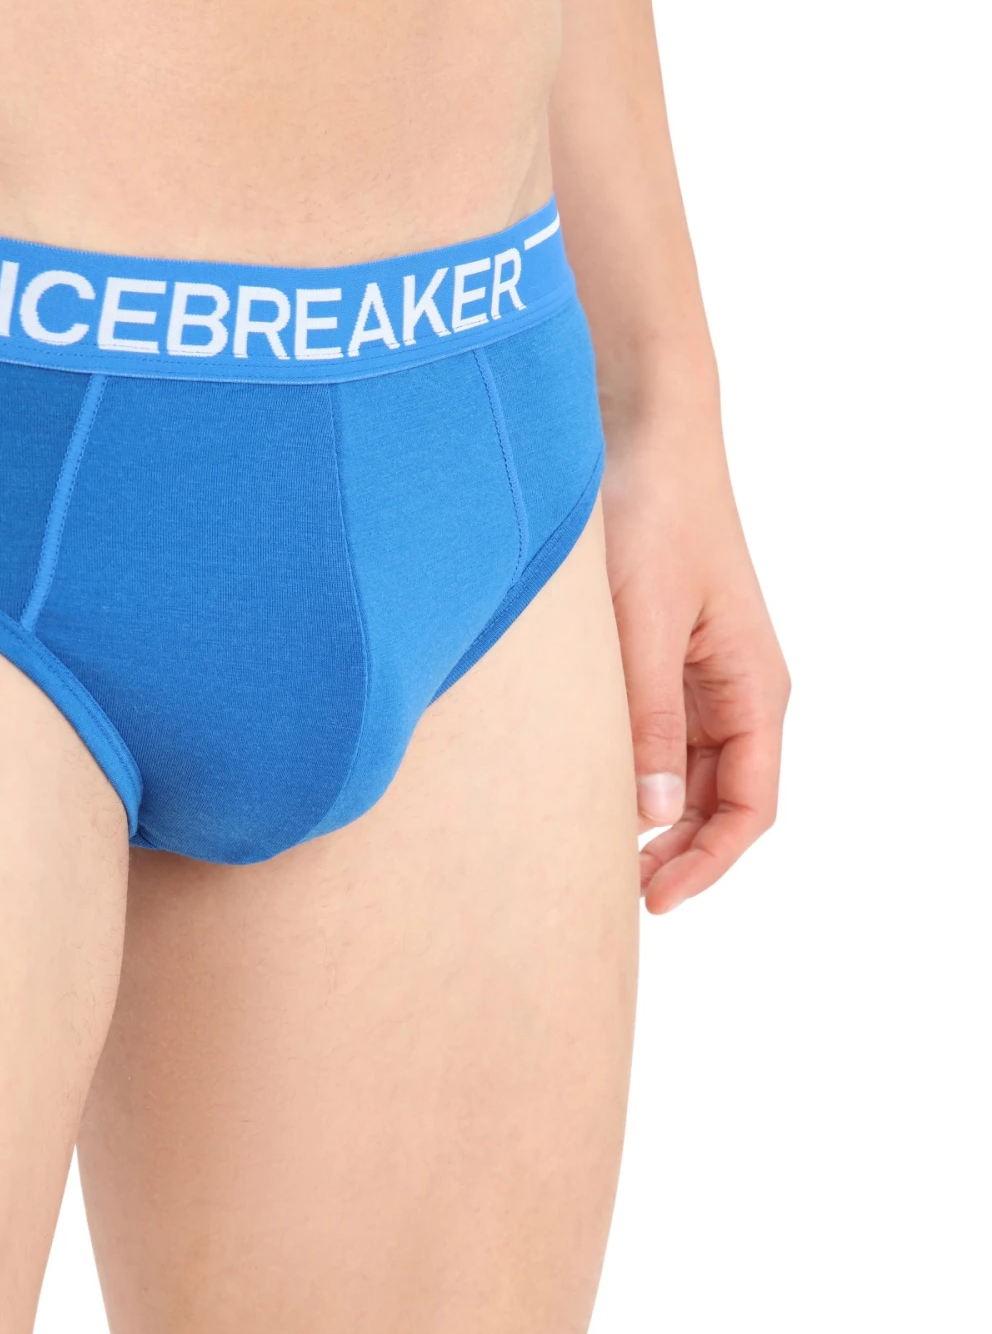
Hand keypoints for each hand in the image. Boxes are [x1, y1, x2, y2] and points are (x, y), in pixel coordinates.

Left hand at [601, 411, 789, 913]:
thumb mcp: (642, 624)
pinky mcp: (659, 650)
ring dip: (646, 810)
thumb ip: (645, 717)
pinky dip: (626, 762)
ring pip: (680, 769)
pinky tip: (581, 779)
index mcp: (753, 687)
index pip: (749, 805)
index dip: (708, 862)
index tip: (652, 899)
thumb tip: (649, 813)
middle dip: (672, 848)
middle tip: (603, 885)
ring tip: (586, 844)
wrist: (642, 434)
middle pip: (713, 797)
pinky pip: (652, 728)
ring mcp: (697, 671)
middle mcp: (733, 687)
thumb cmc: (654, 516)